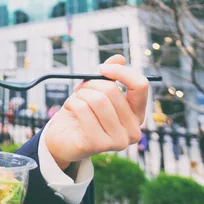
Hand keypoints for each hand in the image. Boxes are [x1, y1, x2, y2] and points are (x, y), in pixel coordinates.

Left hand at [44, 55, 148, 169]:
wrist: (62, 139)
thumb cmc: (81, 113)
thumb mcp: (95, 91)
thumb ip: (108, 76)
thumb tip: (119, 58)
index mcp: (137, 115)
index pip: (140, 85)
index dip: (120, 72)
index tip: (101, 68)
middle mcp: (133, 131)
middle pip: (112, 91)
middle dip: (91, 84)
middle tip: (81, 89)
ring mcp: (118, 141)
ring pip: (97, 100)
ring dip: (80, 95)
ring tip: (75, 102)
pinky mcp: (98, 145)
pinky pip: (82, 110)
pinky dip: (71, 104)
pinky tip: (70, 112)